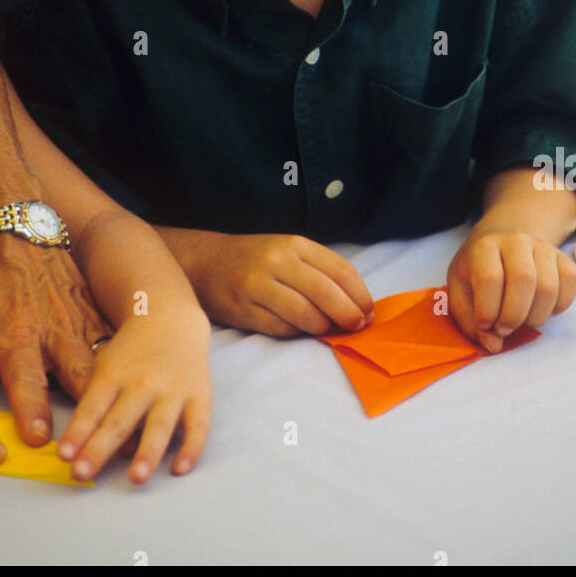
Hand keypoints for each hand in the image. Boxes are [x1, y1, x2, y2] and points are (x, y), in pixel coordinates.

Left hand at [0, 235, 110, 445]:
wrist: (4, 216)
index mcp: (15, 335)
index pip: (29, 386)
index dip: (36, 417)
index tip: (43, 442)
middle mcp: (52, 327)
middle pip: (81, 377)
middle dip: (93, 409)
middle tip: (101, 436)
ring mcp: (75, 313)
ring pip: (102, 358)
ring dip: (110, 388)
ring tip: (124, 414)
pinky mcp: (87, 302)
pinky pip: (107, 334)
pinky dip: (116, 357)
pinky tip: (127, 375)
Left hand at [57, 310, 211, 483]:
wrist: (171, 319)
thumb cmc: (129, 352)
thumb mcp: (104, 365)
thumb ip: (93, 400)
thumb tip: (80, 445)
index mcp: (114, 373)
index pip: (93, 407)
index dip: (78, 431)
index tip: (64, 455)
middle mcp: (143, 382)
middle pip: (120, 420)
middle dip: (100, 448)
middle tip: (83, 474)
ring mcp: (173, 389)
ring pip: (159, 425)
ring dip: (147, 452)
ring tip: (136, 478)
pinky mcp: (199, 396)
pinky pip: (198, 425)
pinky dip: (191, 448)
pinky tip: (180, 469)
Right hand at [191, 231, 373, 336]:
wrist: (205, 262)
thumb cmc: (256, 259)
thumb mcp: (288, 251)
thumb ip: (318, 272)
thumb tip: (357, 305)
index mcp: (294, 243)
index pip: (339, 269)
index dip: (360, 294)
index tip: (369, 312)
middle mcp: (277, 259)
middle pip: (325, 292)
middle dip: (348, 314)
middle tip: (356, 327)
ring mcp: (257, 284)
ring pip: (304, 313)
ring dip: (323, 327)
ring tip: (326, 329)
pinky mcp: (242, 308)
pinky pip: (279, 328)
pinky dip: (295, 333)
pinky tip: (298, 330)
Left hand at [448, 228, 575, 352]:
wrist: (502, 240)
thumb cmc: (477, 270)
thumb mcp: (459, 291)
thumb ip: (469, 321)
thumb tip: (494, 345)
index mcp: (484, 247)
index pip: (490, 278)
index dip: (487, 310)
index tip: (484, 325)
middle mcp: (515, 241)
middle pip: (524, 280)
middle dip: (513, 316)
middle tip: (504, 328)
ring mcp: (541, 247)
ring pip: (548, 286)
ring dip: (536, 316)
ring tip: (522, 321)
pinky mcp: (562, 256)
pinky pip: (571, 281)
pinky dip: (560, 304)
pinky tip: (542, 308)